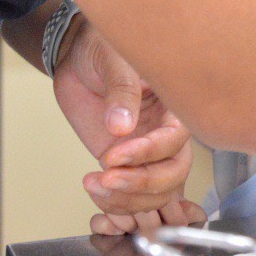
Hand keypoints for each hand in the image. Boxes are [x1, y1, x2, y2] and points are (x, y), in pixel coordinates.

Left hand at [52, 18, 205, 233]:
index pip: (176, 140)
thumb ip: (121, 91)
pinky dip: (117, 208)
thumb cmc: (103, 48)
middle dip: (142, 184)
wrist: (80, 57)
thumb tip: (122, 126)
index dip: (148, 152)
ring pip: (157, 193)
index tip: (113, 154)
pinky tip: (96, 196)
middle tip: (105, 178)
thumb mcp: (114, 59)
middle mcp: (164, 132)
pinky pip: (133, 196)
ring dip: (127, 200)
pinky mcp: (124, 164)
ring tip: (94, 185)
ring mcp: (144, 152)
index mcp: (174, 104)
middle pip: (175, 173)